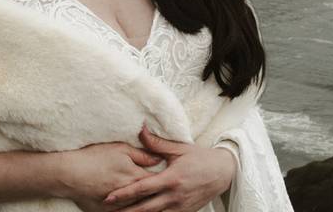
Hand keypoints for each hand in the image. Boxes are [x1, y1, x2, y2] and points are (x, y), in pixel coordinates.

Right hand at [56, 142, 162, 211]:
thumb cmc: (95, 157)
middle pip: (151, 198)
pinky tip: (136, 210)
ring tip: (158, 206)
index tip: (177, 178)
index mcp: (135, 177)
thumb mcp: (120, 149)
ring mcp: (119, 206)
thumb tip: (159, 158)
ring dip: (149, 207)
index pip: (158, 181)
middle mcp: (130, 194)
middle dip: (161, 197)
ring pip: (139, 208)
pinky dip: (132, 211)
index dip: (167, 180)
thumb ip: (142, 154)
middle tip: (171, 195)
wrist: (70, 174)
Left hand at [102, 125, 235, 211]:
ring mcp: (181, 208)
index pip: (142, 188)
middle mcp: (175, 196)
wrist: (223, 173)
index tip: (109, 197)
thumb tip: (140, 129)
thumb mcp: (179, 148)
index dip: (124, 193)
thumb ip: (157, 143)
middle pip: (145, 208)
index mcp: (171, 179)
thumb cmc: (200, 158)